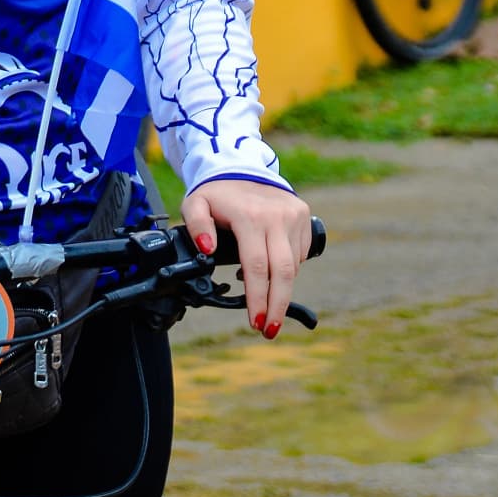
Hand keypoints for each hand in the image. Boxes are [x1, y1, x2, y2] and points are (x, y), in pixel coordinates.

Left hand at [181, 178, 312, 339]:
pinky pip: (298, 253)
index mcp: (250, 217)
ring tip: (266, 305)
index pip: (256, 266)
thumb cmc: (216, 192)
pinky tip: (270, 272)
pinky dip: (286, 268)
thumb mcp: (194, 204)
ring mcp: (293, 216)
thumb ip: (196, 227)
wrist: (242, 166)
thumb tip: (207, 250)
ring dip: (281, 290)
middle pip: (282, 273)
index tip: (255, 322)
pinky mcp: (303, 216)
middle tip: (269, 330)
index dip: (257, 298)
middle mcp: (276, 217)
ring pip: (292, 266)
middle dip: (277, 306)